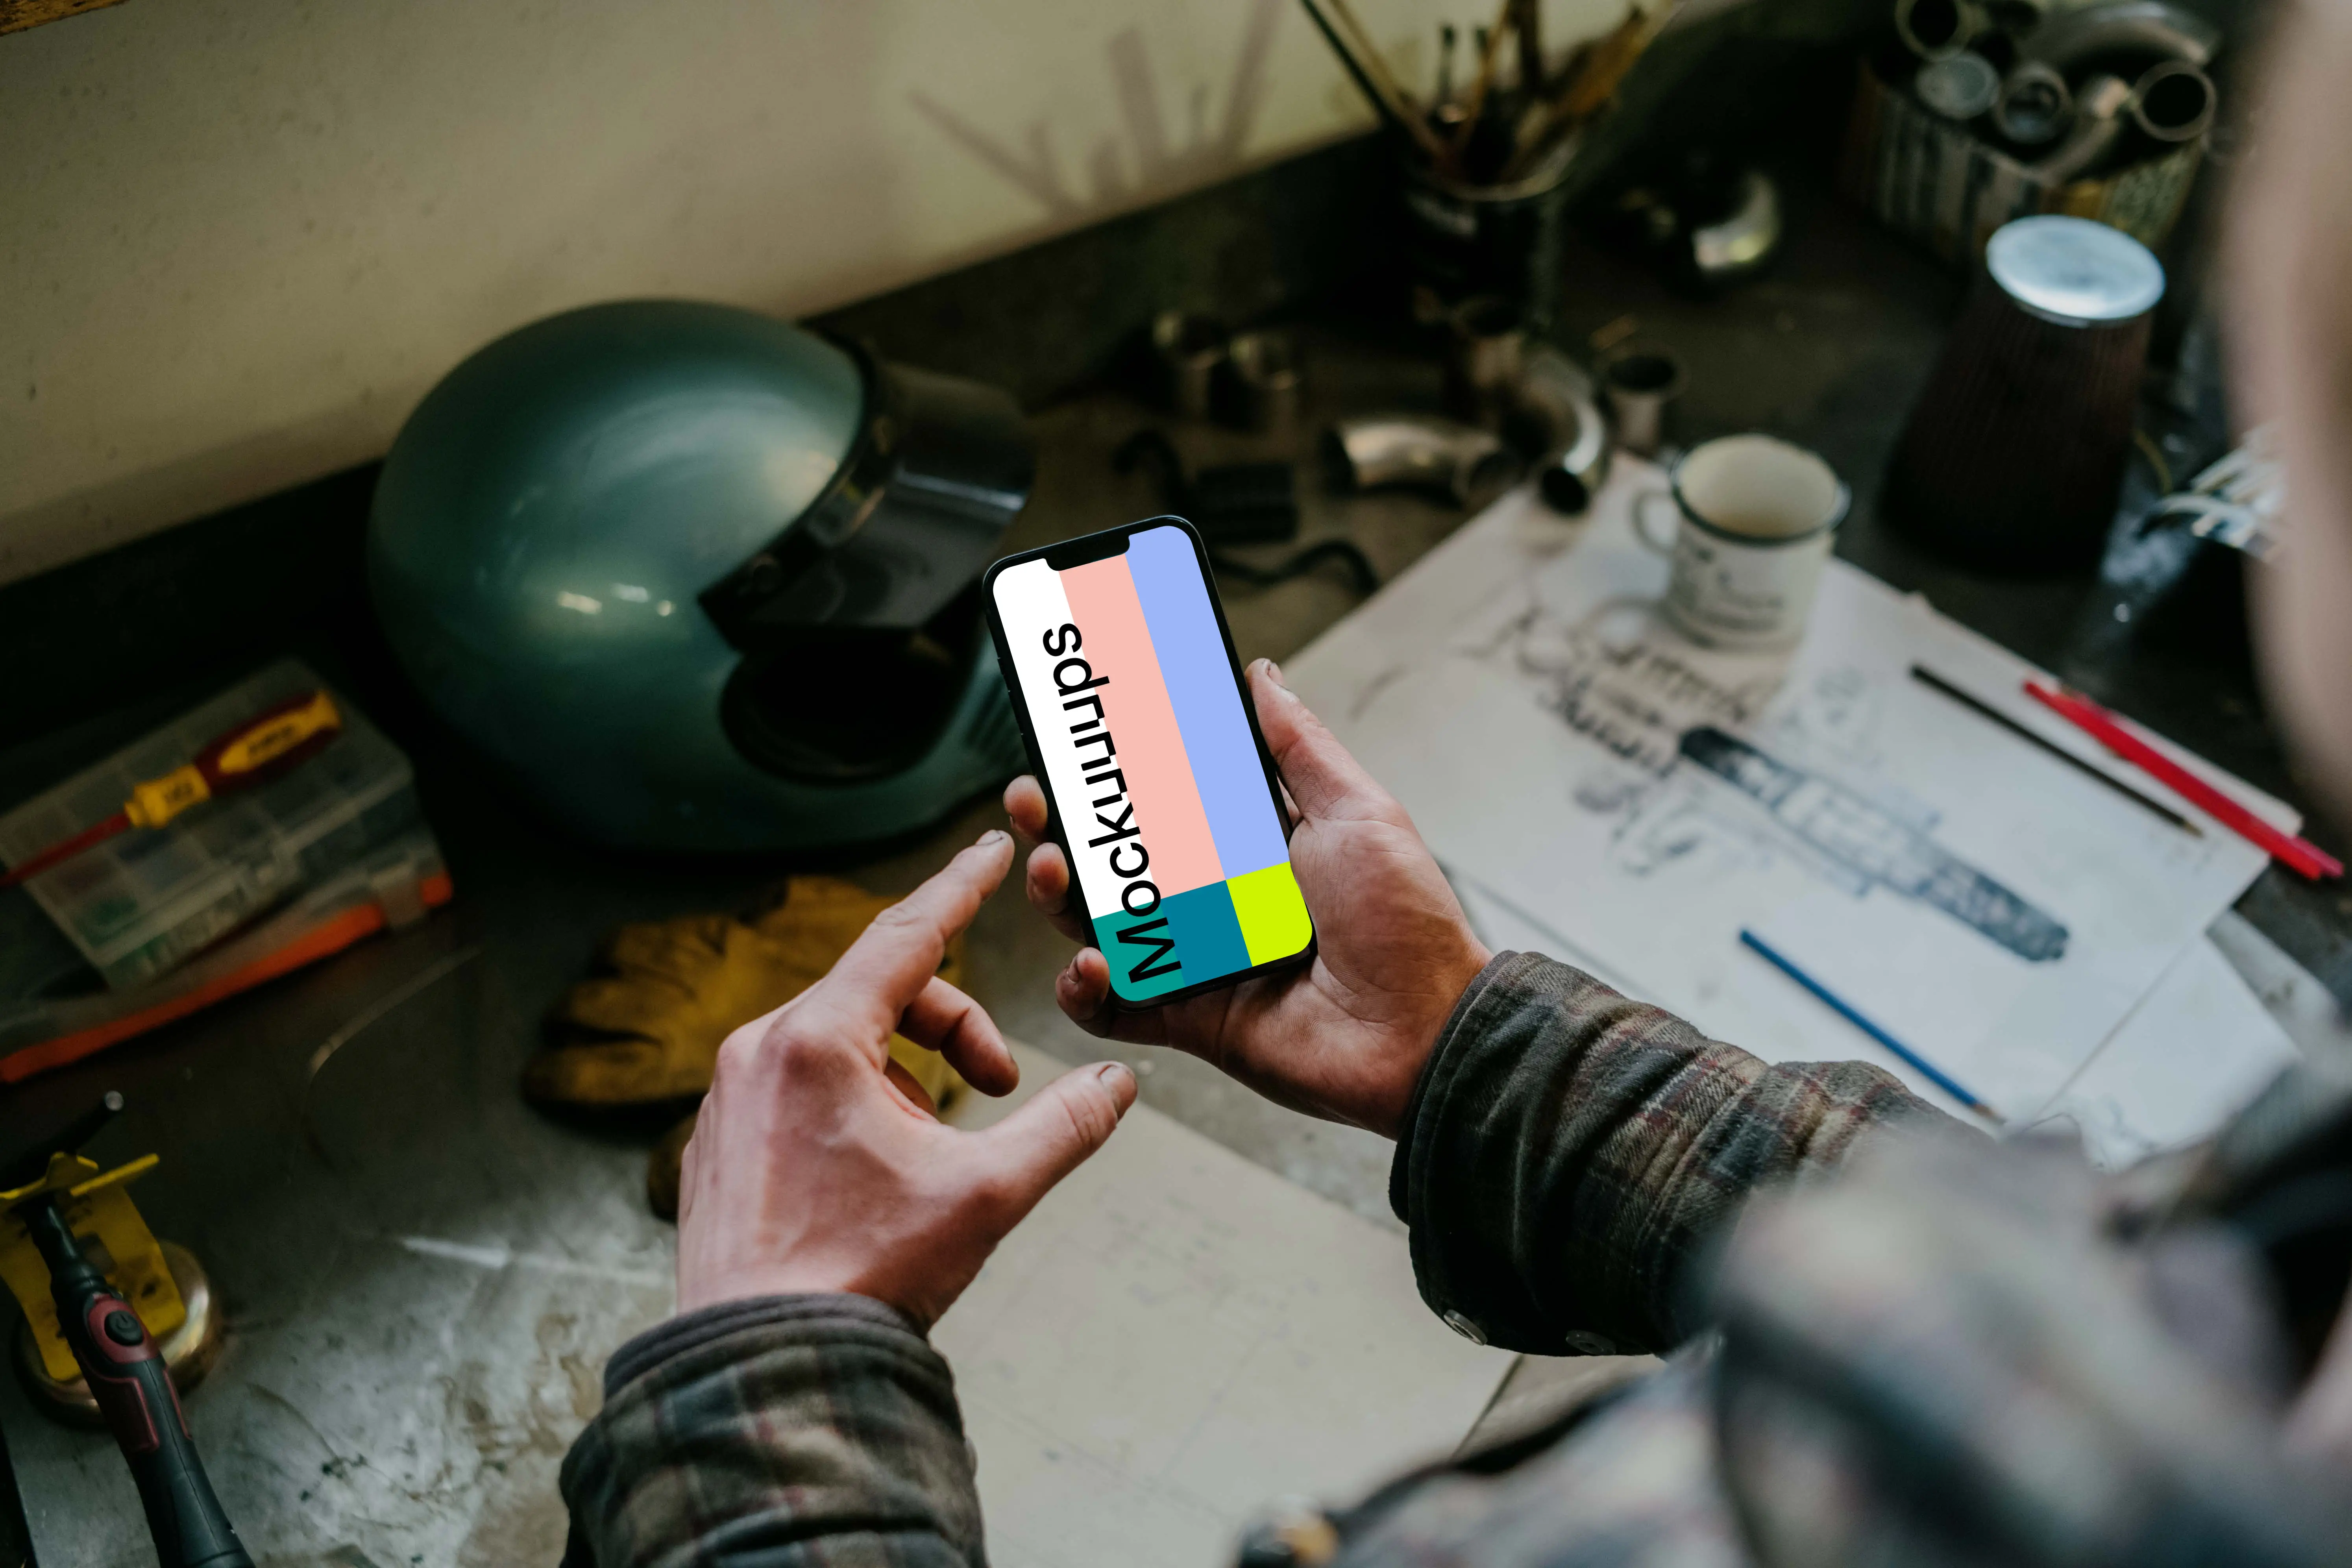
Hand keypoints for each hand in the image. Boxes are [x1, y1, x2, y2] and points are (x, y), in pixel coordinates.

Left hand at [674, 832, 1136, 1326]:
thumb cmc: (861, 1277)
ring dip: (907, 1077)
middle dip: (956, 1029)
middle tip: (1003, 1087)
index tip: (993, 848)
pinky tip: (879, 1176)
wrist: (761, 1370)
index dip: (961, 886)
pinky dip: (857, 1106)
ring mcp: (728, 1095)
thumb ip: (1063, 1127)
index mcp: (816, 1041)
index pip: (907, 934)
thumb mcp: (987, 1194)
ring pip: (842, 1044)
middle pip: (881, 994)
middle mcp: (759, 1051)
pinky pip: (800, 1087)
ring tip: (932, 1154)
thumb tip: (1117, 1085)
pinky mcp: (717, 1139)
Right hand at [1006, 660, 1489, 1138]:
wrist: (1422, 1030)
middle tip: (1034, 797)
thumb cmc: (1404, 923)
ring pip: (1102, 924)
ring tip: (1052, 869)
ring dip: (1061, 896)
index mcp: (1252, 846)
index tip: (1076, 737)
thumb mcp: (1357, 812)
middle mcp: (1217, 900)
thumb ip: (1298, 746)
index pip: (1164, 799)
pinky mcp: (1190, 1020)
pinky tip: (1088, 962)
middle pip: (1117, 859)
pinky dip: (1086, 988)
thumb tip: (1262, 675)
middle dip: (1065, 827)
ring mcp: (1198, 960)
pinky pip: (1115, 1006)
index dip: (1115, 773)